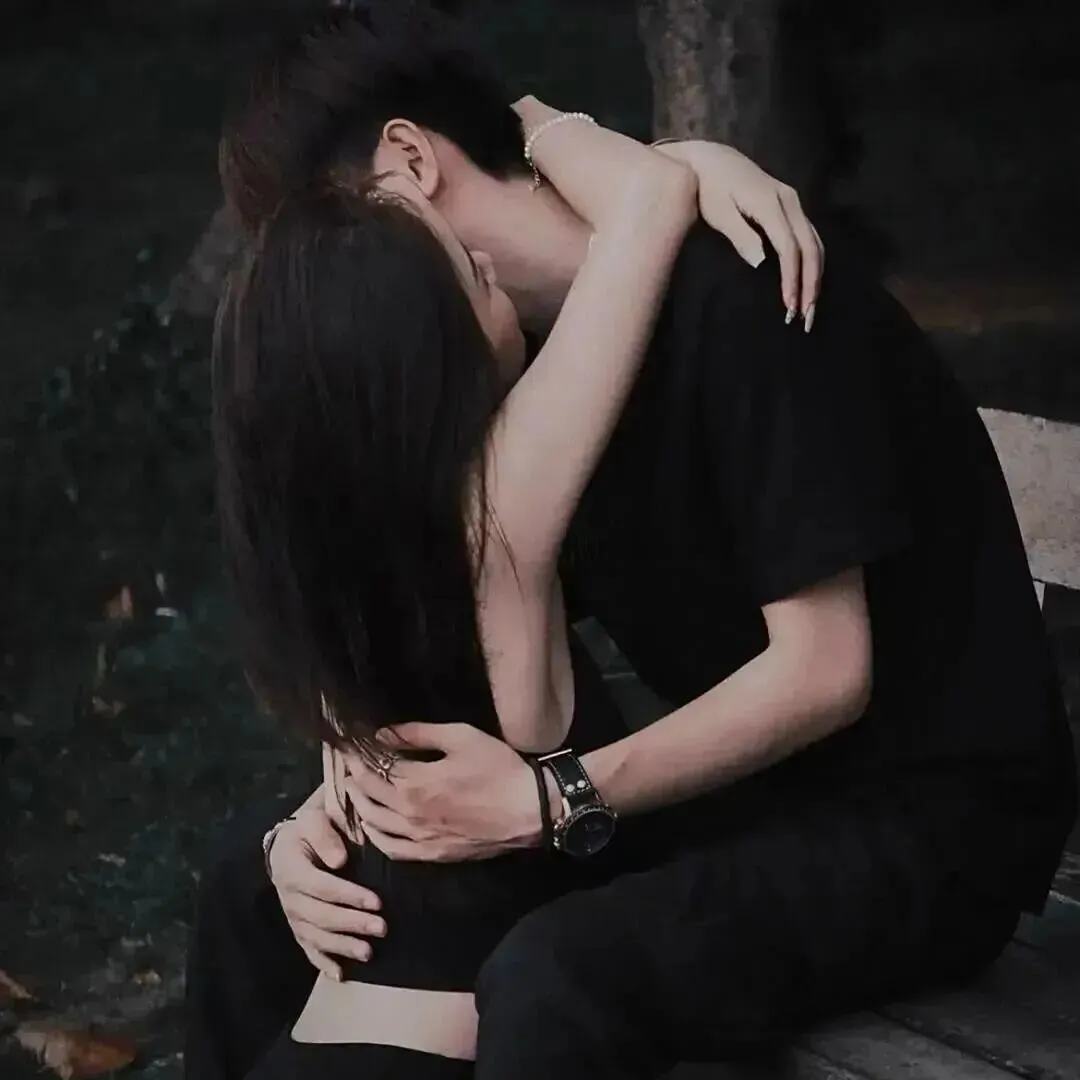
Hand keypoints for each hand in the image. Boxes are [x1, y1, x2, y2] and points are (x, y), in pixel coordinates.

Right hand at [267, 787, 385, 980]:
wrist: (289, 844)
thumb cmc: (308, 830)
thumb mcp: (313, 819)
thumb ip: (324, 834)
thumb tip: (339, 861)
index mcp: (291, 868)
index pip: (321, 886)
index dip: (349, 895)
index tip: (377, 901)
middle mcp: (289, 896)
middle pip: (320, 915)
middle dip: (352, 924)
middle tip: (382, 928)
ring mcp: (293, 915)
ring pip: (316, 936)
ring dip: (342, 947)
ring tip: (368, 953)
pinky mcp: (299, 927)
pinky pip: (308, 949)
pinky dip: (323, 963)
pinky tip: (341, 976)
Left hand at [340, 723, 541, 861]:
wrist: (529, 810)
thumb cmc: (498, 768)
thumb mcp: (461, 737)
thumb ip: (418, 734)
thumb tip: (382, 734)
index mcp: (415, 783)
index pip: (371, 768)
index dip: (355, 755)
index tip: (345, 744)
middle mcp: (409, 814)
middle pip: (366, 795)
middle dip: (351, 777)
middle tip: (345, 763)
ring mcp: (419, 838)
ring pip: (372, 823)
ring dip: (358, 804)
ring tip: (354, 788)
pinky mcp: (431, 855)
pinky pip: (390, 848)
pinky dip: (375, 834)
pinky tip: (372, 823)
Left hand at [656, 141, 823, 325]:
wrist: (710, 160)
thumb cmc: (708, 189)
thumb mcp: (719, 213)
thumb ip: (741, 236)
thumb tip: (761, 262)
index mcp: (771, 204)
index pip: (789, 247)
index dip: (792, 278)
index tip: (789, 306)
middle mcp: (790, 201)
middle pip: (811, 246)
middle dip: (811, 283)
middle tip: (806, 317)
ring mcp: (793, 202)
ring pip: (815, 242)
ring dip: (815, 276)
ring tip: (809, 307)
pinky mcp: (790, 205)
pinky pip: (809, 236)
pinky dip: (812, 262)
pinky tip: (808, 283)